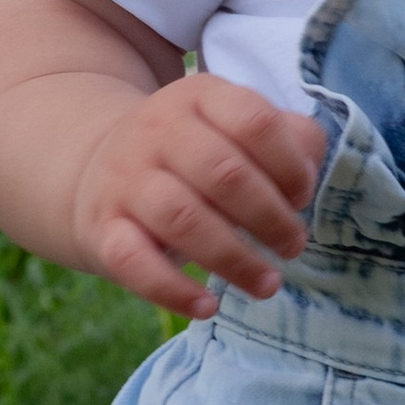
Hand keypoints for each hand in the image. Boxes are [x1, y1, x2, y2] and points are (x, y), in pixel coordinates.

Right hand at [67, 75, 325, 317]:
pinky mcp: (103, 228)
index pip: (255, 121)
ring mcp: (126, 179)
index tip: (302, 198)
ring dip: (234, 259)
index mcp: (201, 97)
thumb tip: (309, 169)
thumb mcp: (236, 128)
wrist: (95, 164)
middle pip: (224, 174)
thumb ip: (288, 137)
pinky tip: (208, 307)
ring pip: (182, 219)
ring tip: (267, 284)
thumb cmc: (194, 154)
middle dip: (271, 218)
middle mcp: (158, 131)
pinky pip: (134, 261)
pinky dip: (173, 290)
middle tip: (293, 246)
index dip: (291, 165)